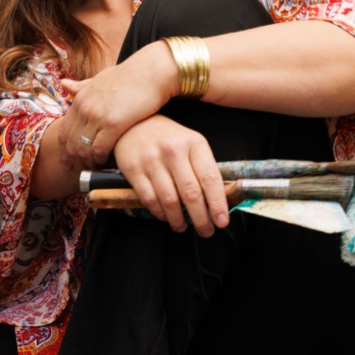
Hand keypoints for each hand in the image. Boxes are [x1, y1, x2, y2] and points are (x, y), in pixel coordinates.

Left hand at [55, 43, 177, 167]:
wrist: (153, 71)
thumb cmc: (132, 75)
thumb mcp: (101, 78)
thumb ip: (82, 85)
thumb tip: (64, 85)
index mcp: (80, 98)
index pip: (64, 130)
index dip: (65, 149)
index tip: (69, 161)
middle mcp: (84, 108)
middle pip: (70, 142)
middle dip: (74, 160)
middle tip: (80, 172)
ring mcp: (97, 116)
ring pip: (83, 148)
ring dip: (88, 163)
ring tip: (96, 170)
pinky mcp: (114, 123)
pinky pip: (100, 149)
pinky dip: (101, 160)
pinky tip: (108, 164)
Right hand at [108, 114, 230, 235]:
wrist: (134, 123)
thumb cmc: (169, 139)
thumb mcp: (192, 144)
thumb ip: (203, 168)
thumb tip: (217, 201)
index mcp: (195, 144)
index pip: (210, 178)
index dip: (218, 204)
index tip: (222, 221)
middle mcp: (174, 151)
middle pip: (191, 193)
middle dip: (201, 218)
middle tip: (206, 231)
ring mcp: (152, 160)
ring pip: (169, 200)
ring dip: (178, 219)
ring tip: (183, 227)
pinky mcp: (133, 169)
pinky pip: (149, 198)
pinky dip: (159, 212)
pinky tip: (165, 217)